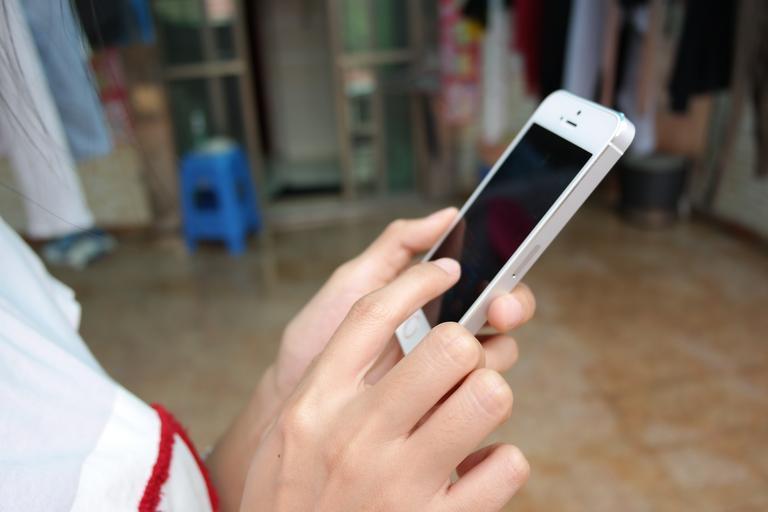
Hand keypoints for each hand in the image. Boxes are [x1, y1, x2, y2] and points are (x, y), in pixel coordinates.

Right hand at [240, 259, 529, 510]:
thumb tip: (391, 332)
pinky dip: (501, 462)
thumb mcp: (290, 432)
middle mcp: (357, 434)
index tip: (446, 272)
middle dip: (466, 348)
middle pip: (448, 345)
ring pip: (489, 393)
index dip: (420, 281)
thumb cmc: (291, 498)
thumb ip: (331, 382)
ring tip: (470, 414)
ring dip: (488, 396)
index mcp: (318, 402)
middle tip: (460, 369)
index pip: (374, 314)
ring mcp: (399, 481)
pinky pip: (508, 464)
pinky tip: (476, 470)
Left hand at [274, 208, 535, 396]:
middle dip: (512, 306)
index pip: (485, 280)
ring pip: (497, 356)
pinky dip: (475, 389)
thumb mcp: (354, 282)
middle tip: (498, 310)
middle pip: (503, 315)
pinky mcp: (439, 411)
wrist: (290, 400)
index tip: (503, 271)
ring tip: (469, 349)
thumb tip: (449, 213)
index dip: (503, 273)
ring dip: (494, 348)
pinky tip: (454, 383)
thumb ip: (398, 245)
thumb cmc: (318, 339)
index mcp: (431, 300)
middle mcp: (445, 334)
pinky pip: (474, 400)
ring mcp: (444, 375)